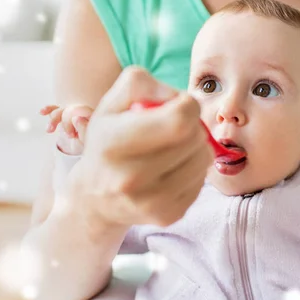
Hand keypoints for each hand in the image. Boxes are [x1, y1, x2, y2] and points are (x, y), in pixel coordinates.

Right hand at [40, 104, 92, 154]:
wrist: (75, 149)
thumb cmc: (82, 145)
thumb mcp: (85, 141)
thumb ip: (83, 130)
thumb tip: (77, 117)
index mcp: (91, 117)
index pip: (83, 111)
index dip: (74, 121)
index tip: (71, 135)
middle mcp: (81, 113)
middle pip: (70, 110)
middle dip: (65, 123)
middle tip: (69, 136)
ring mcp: (71, 113)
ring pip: (61, 110)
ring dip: (53, 120)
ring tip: (49, 131)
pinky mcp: (62, 114)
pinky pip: (55, 109)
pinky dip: (48, 109)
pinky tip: (42, 112)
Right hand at [62, 66, 213, 231]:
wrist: (95, 197)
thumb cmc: (109, 140)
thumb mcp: (112, 102)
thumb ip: (141, 83)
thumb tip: (177, 97)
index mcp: (112, 142)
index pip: (180, 118)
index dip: (187, 104)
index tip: (177, 106)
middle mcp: (129, 178)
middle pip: (195, 137)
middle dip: (192, 125)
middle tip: (173, 129)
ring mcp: (150, 202)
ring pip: (203, 158)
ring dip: (195, 147)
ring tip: (173, 148)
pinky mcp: (168, 215)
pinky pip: (202, 180)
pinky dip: (193, 170)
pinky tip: (172, 169)